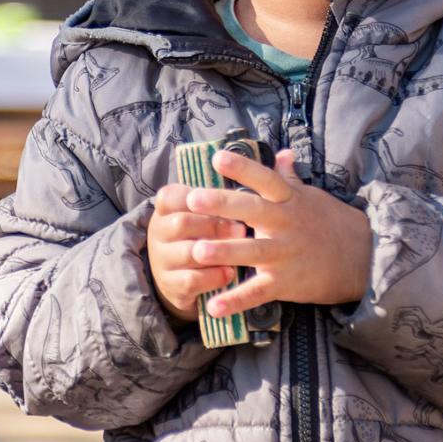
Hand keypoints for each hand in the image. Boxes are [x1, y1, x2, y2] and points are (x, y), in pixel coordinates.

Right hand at [148, 183, 246, 322]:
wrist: (180, 272)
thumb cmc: (202, 228)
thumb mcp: (207, 206)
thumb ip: (230, 186)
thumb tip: (283, 155)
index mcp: (167, 205)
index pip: (173, 195)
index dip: (199, 197)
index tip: (226, 195)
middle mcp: (159, 231)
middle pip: (182, 223)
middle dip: (214, 225)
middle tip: (241, 228)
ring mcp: (162, 260)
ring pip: (188, 253)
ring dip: (217, 251)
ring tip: (241, 249)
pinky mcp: (170, 286)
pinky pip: (191, 281)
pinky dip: (213, 276)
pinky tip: (231, 272)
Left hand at [185, 147, 372, 319]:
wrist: (363, 257)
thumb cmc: (331, 222)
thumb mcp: (310, 196)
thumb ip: (290, 176)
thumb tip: (282, 152)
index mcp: (289, 200)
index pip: (264, 179)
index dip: (242, 168)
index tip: (217, 157)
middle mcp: (286, 223)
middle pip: (253, 210)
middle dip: (222, 205)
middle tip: (193, 199)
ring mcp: (286, 254)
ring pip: (252, 251)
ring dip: (225, 252)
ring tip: (197, 251)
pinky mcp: (286, 282)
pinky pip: (258, 292)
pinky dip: (236, 300)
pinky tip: (213, 306)